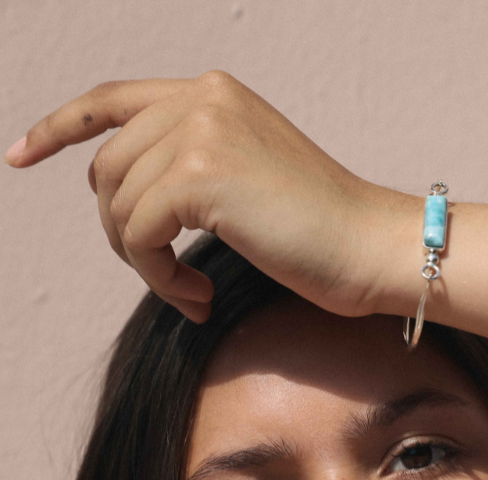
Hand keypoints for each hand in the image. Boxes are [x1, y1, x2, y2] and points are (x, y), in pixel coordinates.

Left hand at [4, 72, 415, 322]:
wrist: (372, 248)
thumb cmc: (323, 235)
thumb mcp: (250, 181)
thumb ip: (191, 168)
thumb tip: (125, 202)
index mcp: (213, 94)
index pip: (112, 100)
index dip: (59, 128)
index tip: (20, 156)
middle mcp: (201, 98)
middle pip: (107, 169)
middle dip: (122, 233)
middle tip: (165, 276)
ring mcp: (200, 131)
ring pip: (118, 207)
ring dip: (144, 263)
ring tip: (188, 291)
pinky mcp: (200, 175)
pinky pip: (139, 236)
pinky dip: (158, 278)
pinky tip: (196, 297)